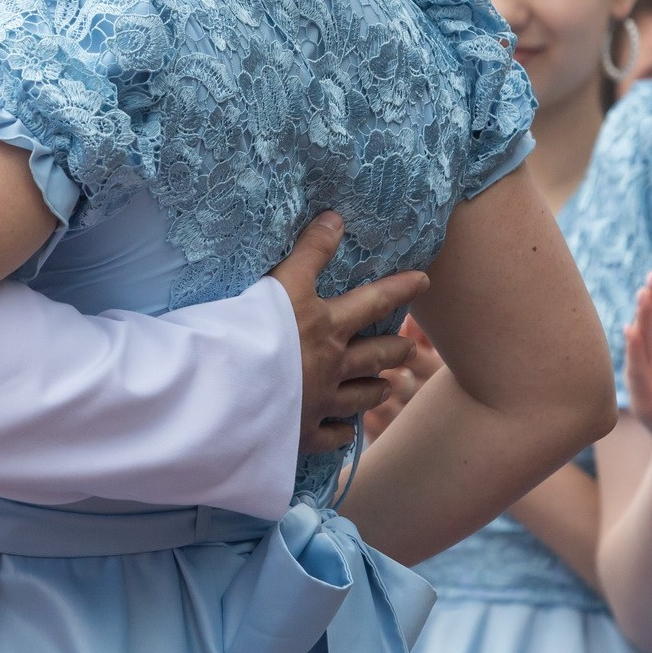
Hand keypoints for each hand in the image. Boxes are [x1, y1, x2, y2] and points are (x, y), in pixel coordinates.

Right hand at [270, 214, 425, 454]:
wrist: (226, 394)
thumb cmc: (248, 331)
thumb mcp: (279, 282)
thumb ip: (309, 251)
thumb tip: (335, 217)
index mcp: (326, 325)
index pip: (372, 299)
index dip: (400, 287)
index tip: (425, 281)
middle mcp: (331, 364)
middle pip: (374, 355)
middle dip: (395, 349)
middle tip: (410, 347)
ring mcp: (319, 402)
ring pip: (359, 397)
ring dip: (377, 389)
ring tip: (388, 386)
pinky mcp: (302, 433)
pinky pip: (331, 435)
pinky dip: (340, 433)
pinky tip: (343, 434)